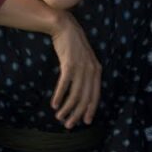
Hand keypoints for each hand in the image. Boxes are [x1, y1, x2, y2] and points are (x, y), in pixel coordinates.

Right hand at [48, 11, 100, 128]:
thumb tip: (82, 91)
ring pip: (75, 94)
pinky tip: (54, 104)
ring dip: (67, 108)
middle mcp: (91, 70)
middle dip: (77, 114)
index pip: (95, 95)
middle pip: (85, 98)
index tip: (84, 122)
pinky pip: (64, 85)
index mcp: (97, 70)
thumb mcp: (85, 60)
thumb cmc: (73, 45)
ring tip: (59, 116)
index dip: (90, 110)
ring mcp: (81, 67)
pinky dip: (60, 96)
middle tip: (68, 124)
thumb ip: (86, 74)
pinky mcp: (69, 64)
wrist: (65, 27)